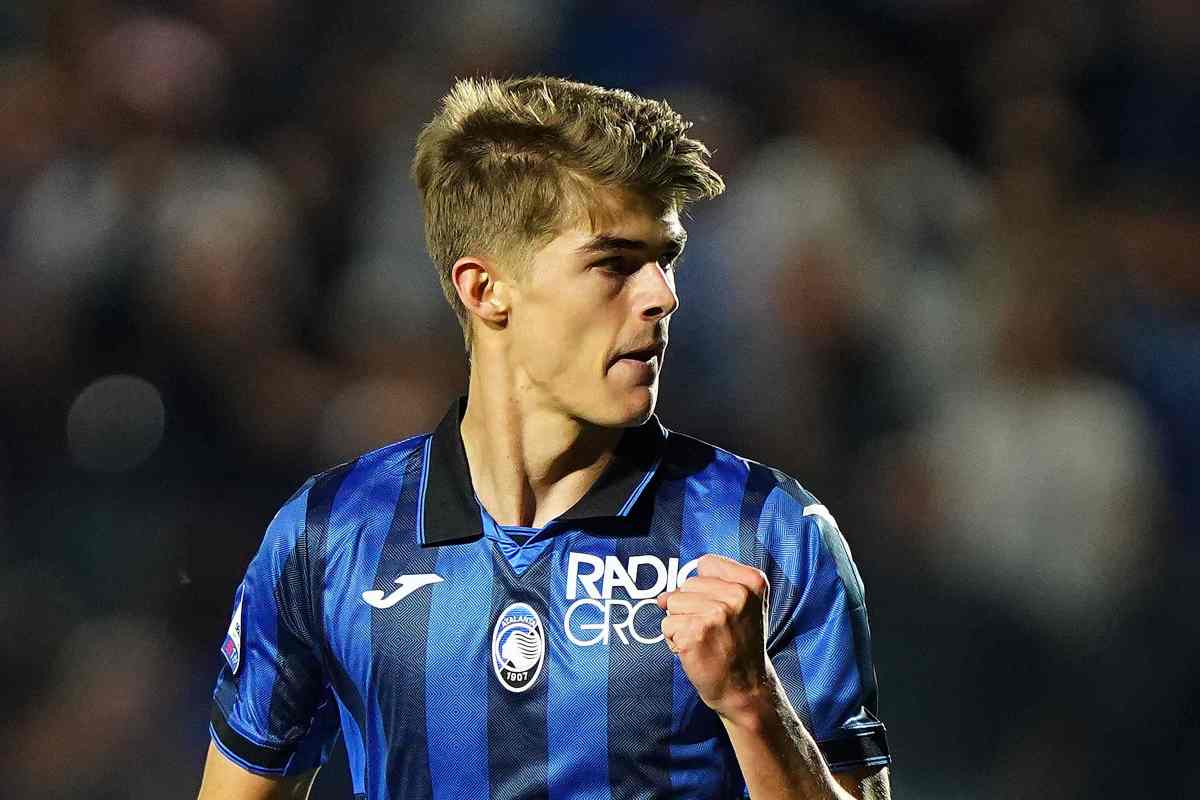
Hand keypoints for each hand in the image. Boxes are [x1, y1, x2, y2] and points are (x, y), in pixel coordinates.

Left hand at [656, 554, 771, 721]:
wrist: (745, 689)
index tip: (721, 609)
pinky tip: (696, 652)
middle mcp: (737, 594)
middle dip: (691, 608)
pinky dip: (674, 641)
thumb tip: (662, 596)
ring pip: (673, 603)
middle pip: (686, 584)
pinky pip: (666, 625)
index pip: (706, 564)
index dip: (705, 588)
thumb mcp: (741, 608)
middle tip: (713, 632)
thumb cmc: (739, 646)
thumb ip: (707, 587)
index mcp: (752, 582)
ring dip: (681, 624)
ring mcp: (716, 613)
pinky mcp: (695, 632)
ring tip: (705, 641)